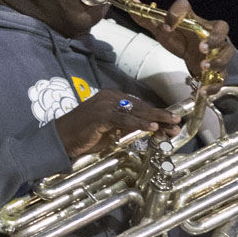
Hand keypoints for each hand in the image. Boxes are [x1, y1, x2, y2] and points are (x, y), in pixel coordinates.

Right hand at [55, 90, 179, 159]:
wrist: (60, 139)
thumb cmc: (84, 137)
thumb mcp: (110, 132)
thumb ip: (127, 128)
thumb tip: (148, 130)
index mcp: (113, 98)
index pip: (140, 106)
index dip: (157, 114)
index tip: (171, 123)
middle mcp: (110, 97)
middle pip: (141, 107)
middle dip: (161, 115)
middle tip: (177, 123)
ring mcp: (105, 104)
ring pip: (136, 111)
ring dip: (156, 118)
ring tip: (171, 123)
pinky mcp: (101, 114)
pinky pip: (125, 119)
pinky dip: (140, 123)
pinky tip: (152, 128)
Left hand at [133, 0, 236, 86]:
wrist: (197, 57)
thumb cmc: (183, 40)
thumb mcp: (164, 30)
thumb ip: (148, 18)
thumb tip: (132, 2)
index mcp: (194, 20)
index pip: (187, 8)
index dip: (177, 13)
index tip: (166, 25)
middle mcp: (210, 33)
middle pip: (222, 28)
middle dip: (214, 38)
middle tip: (201, 47)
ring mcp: (217, 52)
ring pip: (226, 53)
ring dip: (217, 61)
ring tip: (203, 67)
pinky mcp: (218, 70)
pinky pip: (221, 77)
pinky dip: (213, 85)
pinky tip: (203, 90)